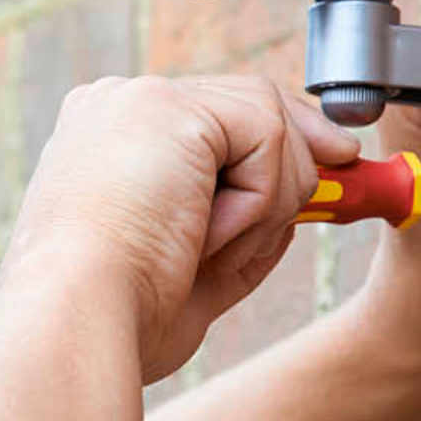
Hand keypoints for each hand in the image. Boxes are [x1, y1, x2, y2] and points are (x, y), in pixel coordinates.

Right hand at [5, 75, 359, 380]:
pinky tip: (208, 236)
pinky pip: (268, 139)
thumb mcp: (190, 262)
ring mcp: (140, 100)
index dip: (276, 145)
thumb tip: (305, 196)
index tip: (329, 167)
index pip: (213, 118)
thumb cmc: (117, 314)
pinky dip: (261, 199)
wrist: (75, 321)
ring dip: (270, 199)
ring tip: (212, 251)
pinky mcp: (170, 108)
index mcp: (107, 140)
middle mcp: (117, 106)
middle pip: (246, 103)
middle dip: (303, 149)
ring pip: (266, 121)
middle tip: (345, 175)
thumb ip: (240, 221)